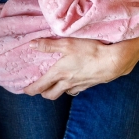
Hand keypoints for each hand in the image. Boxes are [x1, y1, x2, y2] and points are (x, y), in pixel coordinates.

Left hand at [24, 37, 138, 98]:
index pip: (41, 86)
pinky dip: (71, 89)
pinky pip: (76, 90)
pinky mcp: (89, 85)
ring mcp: (79, 85)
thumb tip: (31, 44)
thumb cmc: (90, 50)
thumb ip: (49, 45)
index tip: (25, 90)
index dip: (31, 89)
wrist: (114, 61)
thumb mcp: (67, 44)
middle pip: (51, 94)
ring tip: (54, 86)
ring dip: (57, 91)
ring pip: (63, 93)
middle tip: (38, 89)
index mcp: (59, 73)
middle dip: (43, 93)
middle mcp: (67, 82)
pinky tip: (72, 83)